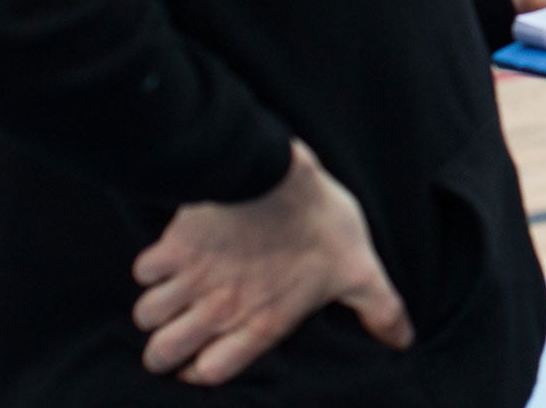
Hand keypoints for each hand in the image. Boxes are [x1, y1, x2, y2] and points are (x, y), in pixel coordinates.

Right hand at [132, 140, 411, 385]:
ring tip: (174, 296)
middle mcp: (220, 310)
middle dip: (165, 350)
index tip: (204, 360)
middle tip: (179, 332)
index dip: (203, 372)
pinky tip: (170, 258)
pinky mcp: (173, 247)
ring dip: (156, 308)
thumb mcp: (359, 267)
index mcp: (262, 322)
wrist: (273, 172)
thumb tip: (403, 340)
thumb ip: (379, 308)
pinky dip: (152, 268)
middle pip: (164, 354)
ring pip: (147, 317)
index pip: (213, 372)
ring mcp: (192, 280)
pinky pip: (142, 273)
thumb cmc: (319, 219)